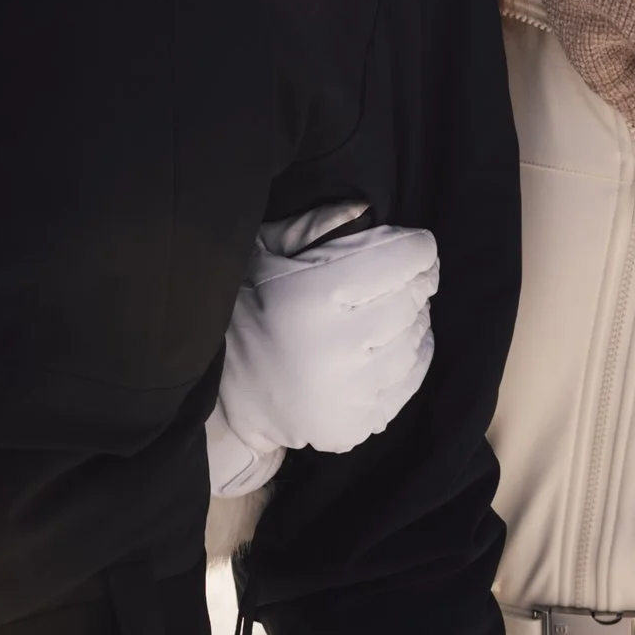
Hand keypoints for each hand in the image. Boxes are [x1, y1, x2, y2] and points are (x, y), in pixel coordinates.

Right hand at [205, 203, 441, 498]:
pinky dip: (410, 358)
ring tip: (391, 312)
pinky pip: (409, 381)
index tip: (412, 246)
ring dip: (413, 319)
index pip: (404, 258)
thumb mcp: (264, 252)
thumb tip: (366, 209)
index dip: (416, 247)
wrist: (218, 399)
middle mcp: (337, 347)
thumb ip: (314, 225)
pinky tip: (390, 346)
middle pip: (413, 297)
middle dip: (415, 281)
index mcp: (313, 295)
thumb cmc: (244, 310)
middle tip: (402, 278)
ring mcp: (348, 394)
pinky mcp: (355, 425)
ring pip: (415, 340)